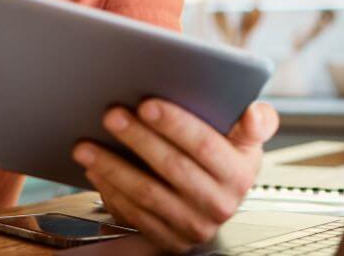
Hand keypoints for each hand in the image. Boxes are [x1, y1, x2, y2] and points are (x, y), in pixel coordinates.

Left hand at [72, 100, 278, 252]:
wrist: (216, 200)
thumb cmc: (226, 159)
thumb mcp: (247, 140)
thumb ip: (256, 121)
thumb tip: (253, 114)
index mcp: (239, 173)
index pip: (204, 145)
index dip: (174, 124)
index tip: (147, 103)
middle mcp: (219, 204)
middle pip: (171, 167)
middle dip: (138, 138)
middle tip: (111, 115)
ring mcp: (193, 226)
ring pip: (147, 194)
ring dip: (113, 167)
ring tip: (87, 144)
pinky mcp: (168, 240)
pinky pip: (135, 215)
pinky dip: (111, 191)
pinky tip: (95, 170)